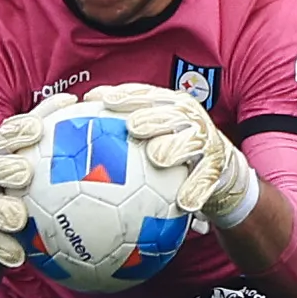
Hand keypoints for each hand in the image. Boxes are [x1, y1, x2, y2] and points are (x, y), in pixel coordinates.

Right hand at [0, 92, 77, 269]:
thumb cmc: (17, 175)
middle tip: (24, 173)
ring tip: (17, 219)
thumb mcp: (29, 148)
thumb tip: (74, 100)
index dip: (19, 131)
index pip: (6, 135)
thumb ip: (49, 125)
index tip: (37, 130)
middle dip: (4, 170)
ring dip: (0, 212)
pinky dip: (4, 249)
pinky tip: (17, 257)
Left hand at [81, 83, 250, 223]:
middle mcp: (190, 119)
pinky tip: (185, 202)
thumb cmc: (174, 149)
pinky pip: (206, 179)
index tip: (101, 100)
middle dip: (152, 117)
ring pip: (191, 142)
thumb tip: (79, 120)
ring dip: (175, 148)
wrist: (217, 171)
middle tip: (133, 126)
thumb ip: (123, 127)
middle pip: (171, 114)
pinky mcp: (217, 167)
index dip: (126, 95)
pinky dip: (196, 190)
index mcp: (170, 106)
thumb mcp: (152, 133)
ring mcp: (206, 141)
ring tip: (157, 157)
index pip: (146, 95)